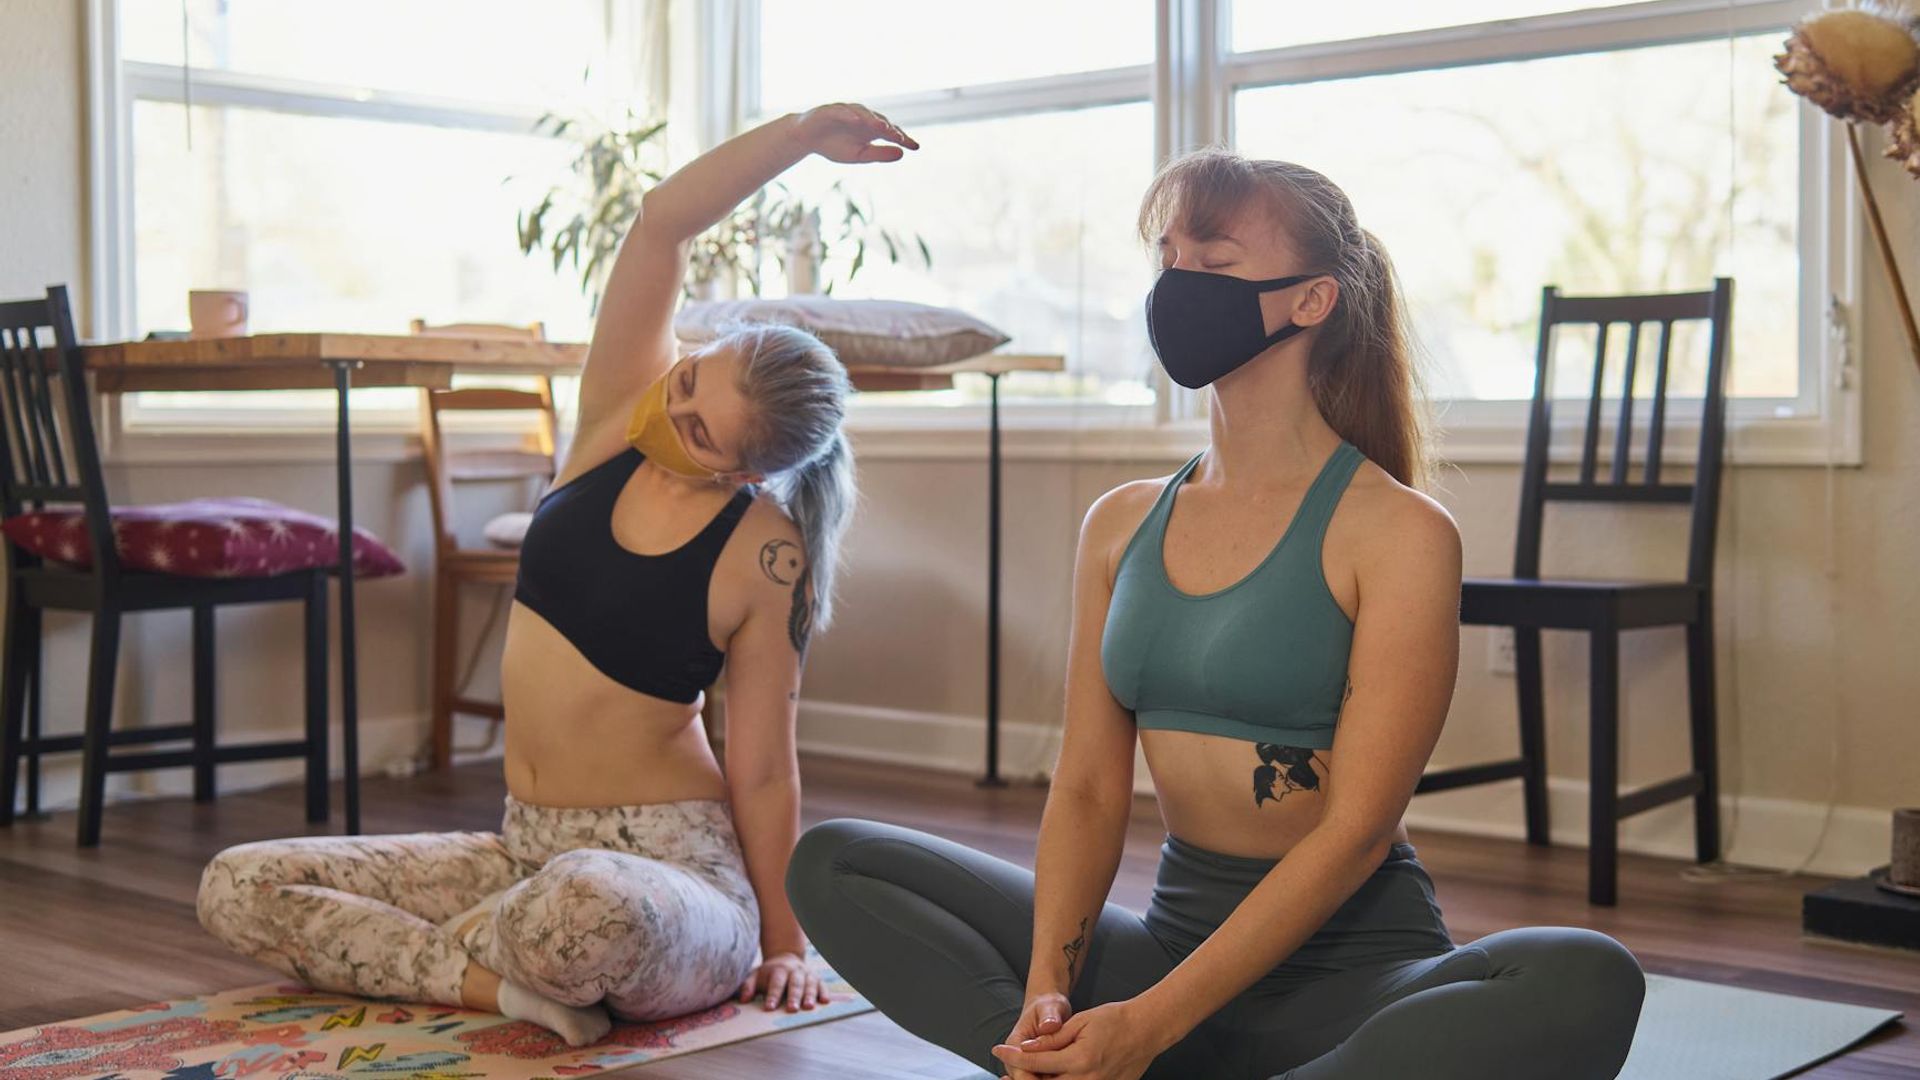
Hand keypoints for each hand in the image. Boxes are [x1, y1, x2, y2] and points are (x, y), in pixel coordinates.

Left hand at [737, 951, 830, 1012]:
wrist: (785, 958)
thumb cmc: (768, 973)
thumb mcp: (755, 976)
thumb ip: (748, 986)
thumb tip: (743, 1000)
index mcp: (778, 970)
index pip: (776, 983)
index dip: (773, 995)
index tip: (769, 1008)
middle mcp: (794, 971)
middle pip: (794, 983)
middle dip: (793, 996)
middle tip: (792, 1009)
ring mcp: (807, 974)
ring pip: (809, 984)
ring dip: (810, 995)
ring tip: (808, 1007)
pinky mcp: (816, 978)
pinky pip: (822, 984)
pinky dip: (824, 992)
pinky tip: (825, 1001)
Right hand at [795, 102, 918, 162]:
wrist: (807, 138)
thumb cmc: (834, 146)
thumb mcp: (859, 155)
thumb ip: (879, 154)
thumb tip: (902, 153)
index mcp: (870, 130)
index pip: (890, 133)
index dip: (903, 139)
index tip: (916, 147)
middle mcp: (861, 118)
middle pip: (879, 121)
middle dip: (890, 129)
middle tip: (901, 138)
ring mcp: (846, 112)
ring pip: (863, 113)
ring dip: (873, 119)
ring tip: (884, 128)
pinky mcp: (830, 110)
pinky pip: (841, 111)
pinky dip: (850, 114)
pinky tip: (857, 121)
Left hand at [991, 1000, 1165, 1079]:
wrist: (1147, 1029)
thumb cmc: (1115, 1020)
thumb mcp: (1080, 1022)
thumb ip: (1052, 1039)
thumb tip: (1026, 1049)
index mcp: (1079, 1060)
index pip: (1036, 1063)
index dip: (1013, 1057)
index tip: (998, 1049)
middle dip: (1022, 1079)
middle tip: (1006, 1072)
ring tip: (1024, 1075)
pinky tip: (1051, 1076)